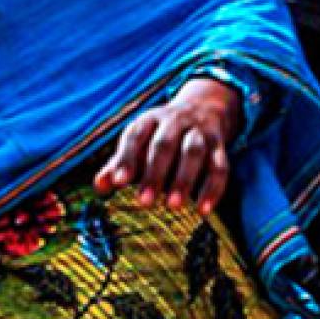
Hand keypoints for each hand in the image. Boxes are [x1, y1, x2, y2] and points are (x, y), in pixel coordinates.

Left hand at [96, 78, 242, 213]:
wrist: (202, 108)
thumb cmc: (158, 136)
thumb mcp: (137, 144)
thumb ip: (118, 165)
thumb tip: (99, 186)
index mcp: (148, 121)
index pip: (135, 137)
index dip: (126, 159)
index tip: (118, 182)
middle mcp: (175, 121)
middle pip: (164, 145)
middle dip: (154, 174)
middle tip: (144, 203)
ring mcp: (199, 132)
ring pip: (194, 152)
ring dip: (184, 179)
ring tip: (173, 206)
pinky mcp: (220, 145)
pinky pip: (220, 166)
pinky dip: (213, 189)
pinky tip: (203, 210)